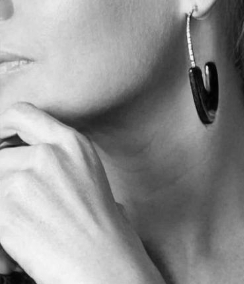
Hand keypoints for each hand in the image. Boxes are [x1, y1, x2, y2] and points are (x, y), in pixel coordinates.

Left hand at [0, 102, 163, 283]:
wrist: (102, 263)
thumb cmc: (98, 226)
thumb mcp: (86, 174)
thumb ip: (54, 158)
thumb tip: (17, 157)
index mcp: (72, 143)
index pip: (21, 113)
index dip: (1, 127)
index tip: (0, 144)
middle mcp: (49, 155)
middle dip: (3, 176)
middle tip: (13, 200)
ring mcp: (25, 180)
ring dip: (2, 206)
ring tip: (19, 229)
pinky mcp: (5, 209)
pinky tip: (14, 247)